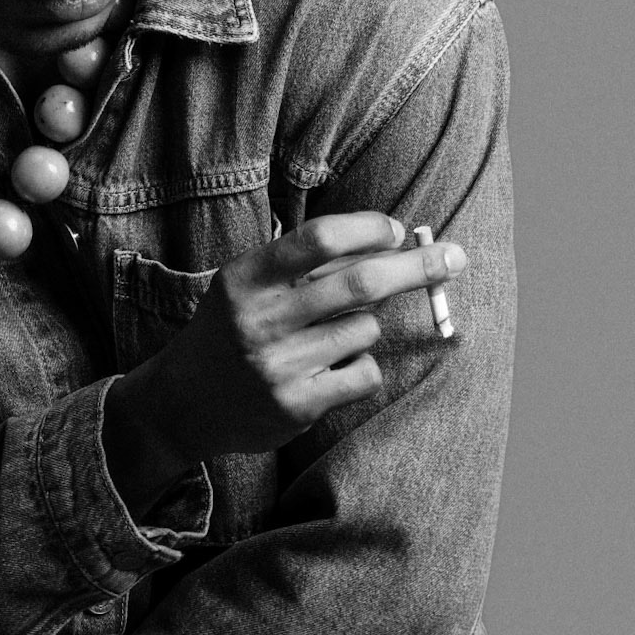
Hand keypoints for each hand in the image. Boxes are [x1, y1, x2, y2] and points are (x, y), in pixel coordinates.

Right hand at [103, 213, 465, 516]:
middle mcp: (258, 319)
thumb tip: (394, 241)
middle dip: (416, 266)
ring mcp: (277, 366)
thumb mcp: (250, 285)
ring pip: (365, 329)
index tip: (397, 230)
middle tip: (453, 257)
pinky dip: (361, 365)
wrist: (182, 403)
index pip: (319, 239)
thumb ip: (307, 266)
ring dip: (365, 326)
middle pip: (360, 282)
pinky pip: (364, 372)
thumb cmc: (233, 328)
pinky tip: (329, 368)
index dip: (368, 229)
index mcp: (245, 278)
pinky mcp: (295, 405)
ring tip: (329, 336)